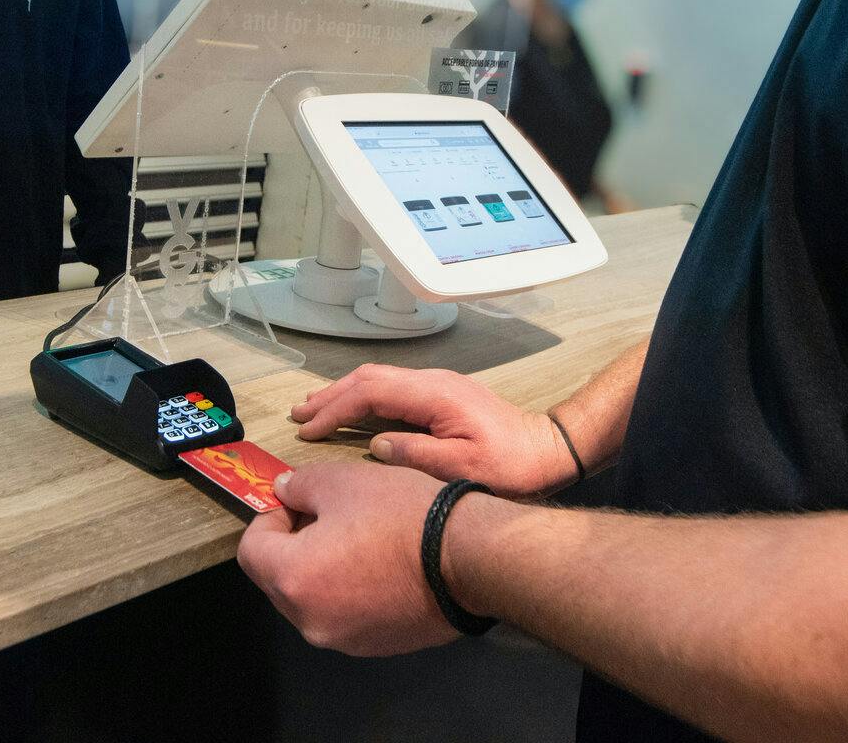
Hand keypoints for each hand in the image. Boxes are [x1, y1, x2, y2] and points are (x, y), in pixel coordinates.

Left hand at [237, 462, 456, 655]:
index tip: (296, 501)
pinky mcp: (375, 646)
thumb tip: (283, 493)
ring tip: (357, 538)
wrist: (469, 559)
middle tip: (325, 514)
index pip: (251, 550)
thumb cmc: (402, 516)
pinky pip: (344, 615)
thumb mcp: (343, 481)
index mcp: (293, 580)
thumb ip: (300, 486)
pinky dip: (348, 591)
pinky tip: (380, 565)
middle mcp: (310, 621)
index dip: (267, 519)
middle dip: (292, 545)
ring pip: (312, 599)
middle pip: (277, 580)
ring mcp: (344, 640)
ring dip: (320, 569)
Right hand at [290, 364, 575, 497]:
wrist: (549, 451)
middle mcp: (433, 381)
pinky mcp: (443, 395)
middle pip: (370, 378)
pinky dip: (364, 398)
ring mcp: (438, 385)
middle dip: (331, 395)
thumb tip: (376, 445)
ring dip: (345, 393)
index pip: (370, 392)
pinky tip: (353, 411)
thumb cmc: (511, 466)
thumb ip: (415, 455)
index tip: (308, 430)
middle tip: (298, 414)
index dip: (335, 410)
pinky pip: (392, 388)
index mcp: (433, 395)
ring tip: (314, 409)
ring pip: (379, 379)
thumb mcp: (462, 469)